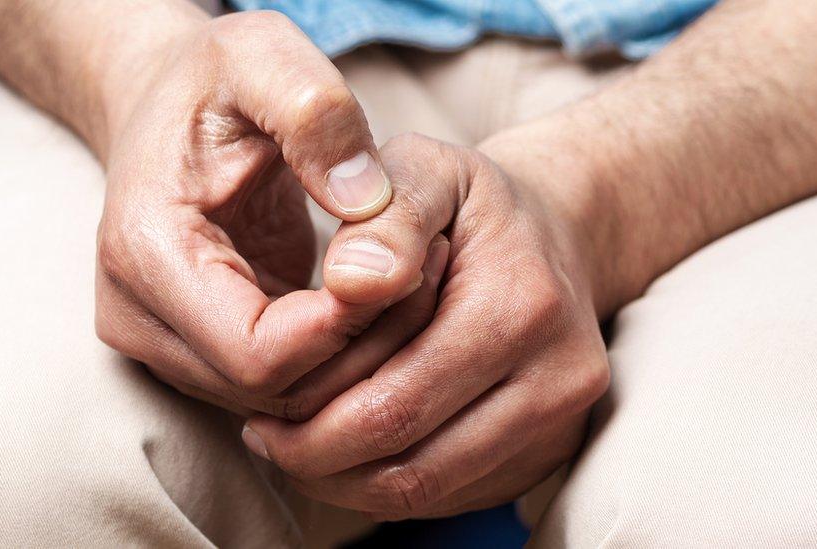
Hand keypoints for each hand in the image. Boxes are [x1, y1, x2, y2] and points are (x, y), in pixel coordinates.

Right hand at [93, 11, 440, 416]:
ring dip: (357, 358)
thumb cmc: (212, 79)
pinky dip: (338, 357)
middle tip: (428, 272)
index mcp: (145, 253)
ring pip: (282, 404)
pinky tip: (378, 298)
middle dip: (362, 348)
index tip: (406, 263)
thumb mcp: (262, 56)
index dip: (344, 328)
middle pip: (273, 393)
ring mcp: (164, 344)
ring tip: (411, 279)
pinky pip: (282, 387)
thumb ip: (315, 116)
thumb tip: (367, 204)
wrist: (164, 103)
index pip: (256, 354)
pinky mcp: (197, 351)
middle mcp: (139, 318)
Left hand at [243, 134, 610, 518]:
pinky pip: (453, 496)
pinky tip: (351, 446)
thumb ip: (386, 218)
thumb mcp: (426, 170)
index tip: (256, 411)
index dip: (310, 424)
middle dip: (319, 465)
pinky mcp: (550, 452)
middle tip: (265, 440)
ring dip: (348, 483)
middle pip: (410, 468)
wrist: (554, 235)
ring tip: (296, 448)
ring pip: (428, 494)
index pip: (393, 406)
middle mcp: (558, 379)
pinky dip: (389, 483)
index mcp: (522, 309)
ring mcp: (560, 426)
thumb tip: (348, 284)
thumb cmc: (471, 205)